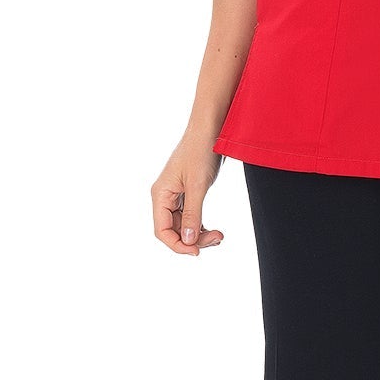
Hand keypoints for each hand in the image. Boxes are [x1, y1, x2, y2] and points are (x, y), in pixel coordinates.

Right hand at [154, 136, 224, 254]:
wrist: (210, 128)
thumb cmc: (201, 151)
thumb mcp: (197, 185)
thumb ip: (192, 214)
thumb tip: (188, 240)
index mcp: (160, 195)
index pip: (161, 231)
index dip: (178, 245)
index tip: (197, 251)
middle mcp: (165, 197)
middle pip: (173, 230)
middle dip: (194, 239)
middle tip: (218, 238)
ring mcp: (176, 195)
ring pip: (183, 226)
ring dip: (200, 234)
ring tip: (220, 236)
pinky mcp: (188, 192)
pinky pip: (191, 217)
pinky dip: (202, 226)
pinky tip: (215, 230)